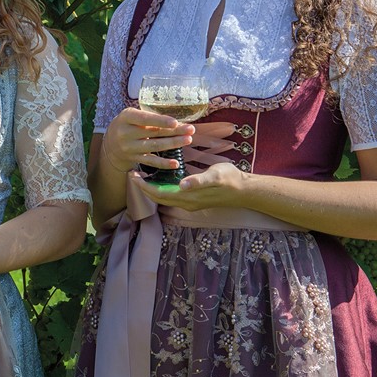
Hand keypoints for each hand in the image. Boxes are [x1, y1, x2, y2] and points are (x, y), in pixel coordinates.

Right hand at [102, 107, 193, 173]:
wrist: (110, 144)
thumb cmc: (127, 125)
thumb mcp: (132, 116)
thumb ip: (149, 117)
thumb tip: (177, 121)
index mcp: (126, 117)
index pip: (144, 119)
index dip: (160, 121)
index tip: (175, 122)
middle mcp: (125, 133)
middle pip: (153, 132)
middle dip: (174, 131)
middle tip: (191, 130)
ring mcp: (129, 148)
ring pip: (154, 146)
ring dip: (173, 144)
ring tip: (188, 140)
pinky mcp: (133, 159)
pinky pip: (150, 161)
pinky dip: (164, 163)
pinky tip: (175, 163)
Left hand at [132, 161, 247, 209]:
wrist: (244, 190)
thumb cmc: (230, 179)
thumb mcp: (215, 175)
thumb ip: (198, 180)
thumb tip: (182, 185)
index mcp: (188, 196)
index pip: (159, 194)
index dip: (144, 186)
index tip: (133, 175)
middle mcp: (186, 203)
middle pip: (158, 197)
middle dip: (143, 187)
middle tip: (132, 173)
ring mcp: (190, 203)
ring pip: (164, 198)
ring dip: (152, 188)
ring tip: (142, 175)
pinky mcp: (193, 200)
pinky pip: (172, 196)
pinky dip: (161, 188)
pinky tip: (159, 178)